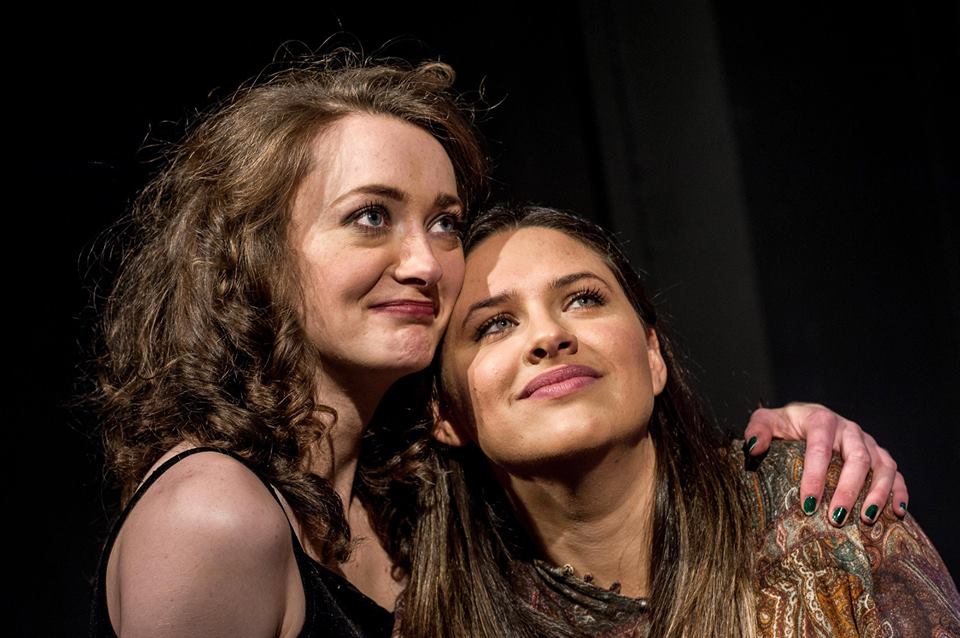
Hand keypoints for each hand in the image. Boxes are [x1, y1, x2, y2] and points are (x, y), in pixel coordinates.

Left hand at [744, 402, 907, 525]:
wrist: (807, 418)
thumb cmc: (786, 425)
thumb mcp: (767, 421)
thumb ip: (758, 429)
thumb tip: (754, 446)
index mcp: (821, 420)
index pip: (820, 448)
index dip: (815, 476)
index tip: (807, 503)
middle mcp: (849, 430)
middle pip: (857, 459)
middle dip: (847, 491)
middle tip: (835, 519)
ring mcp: (868, 443)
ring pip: (882, 466)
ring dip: (877, 494)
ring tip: (865, 519)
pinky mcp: (879, 456)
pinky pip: (897, 473)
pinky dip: (900, 492)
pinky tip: (897, 513)